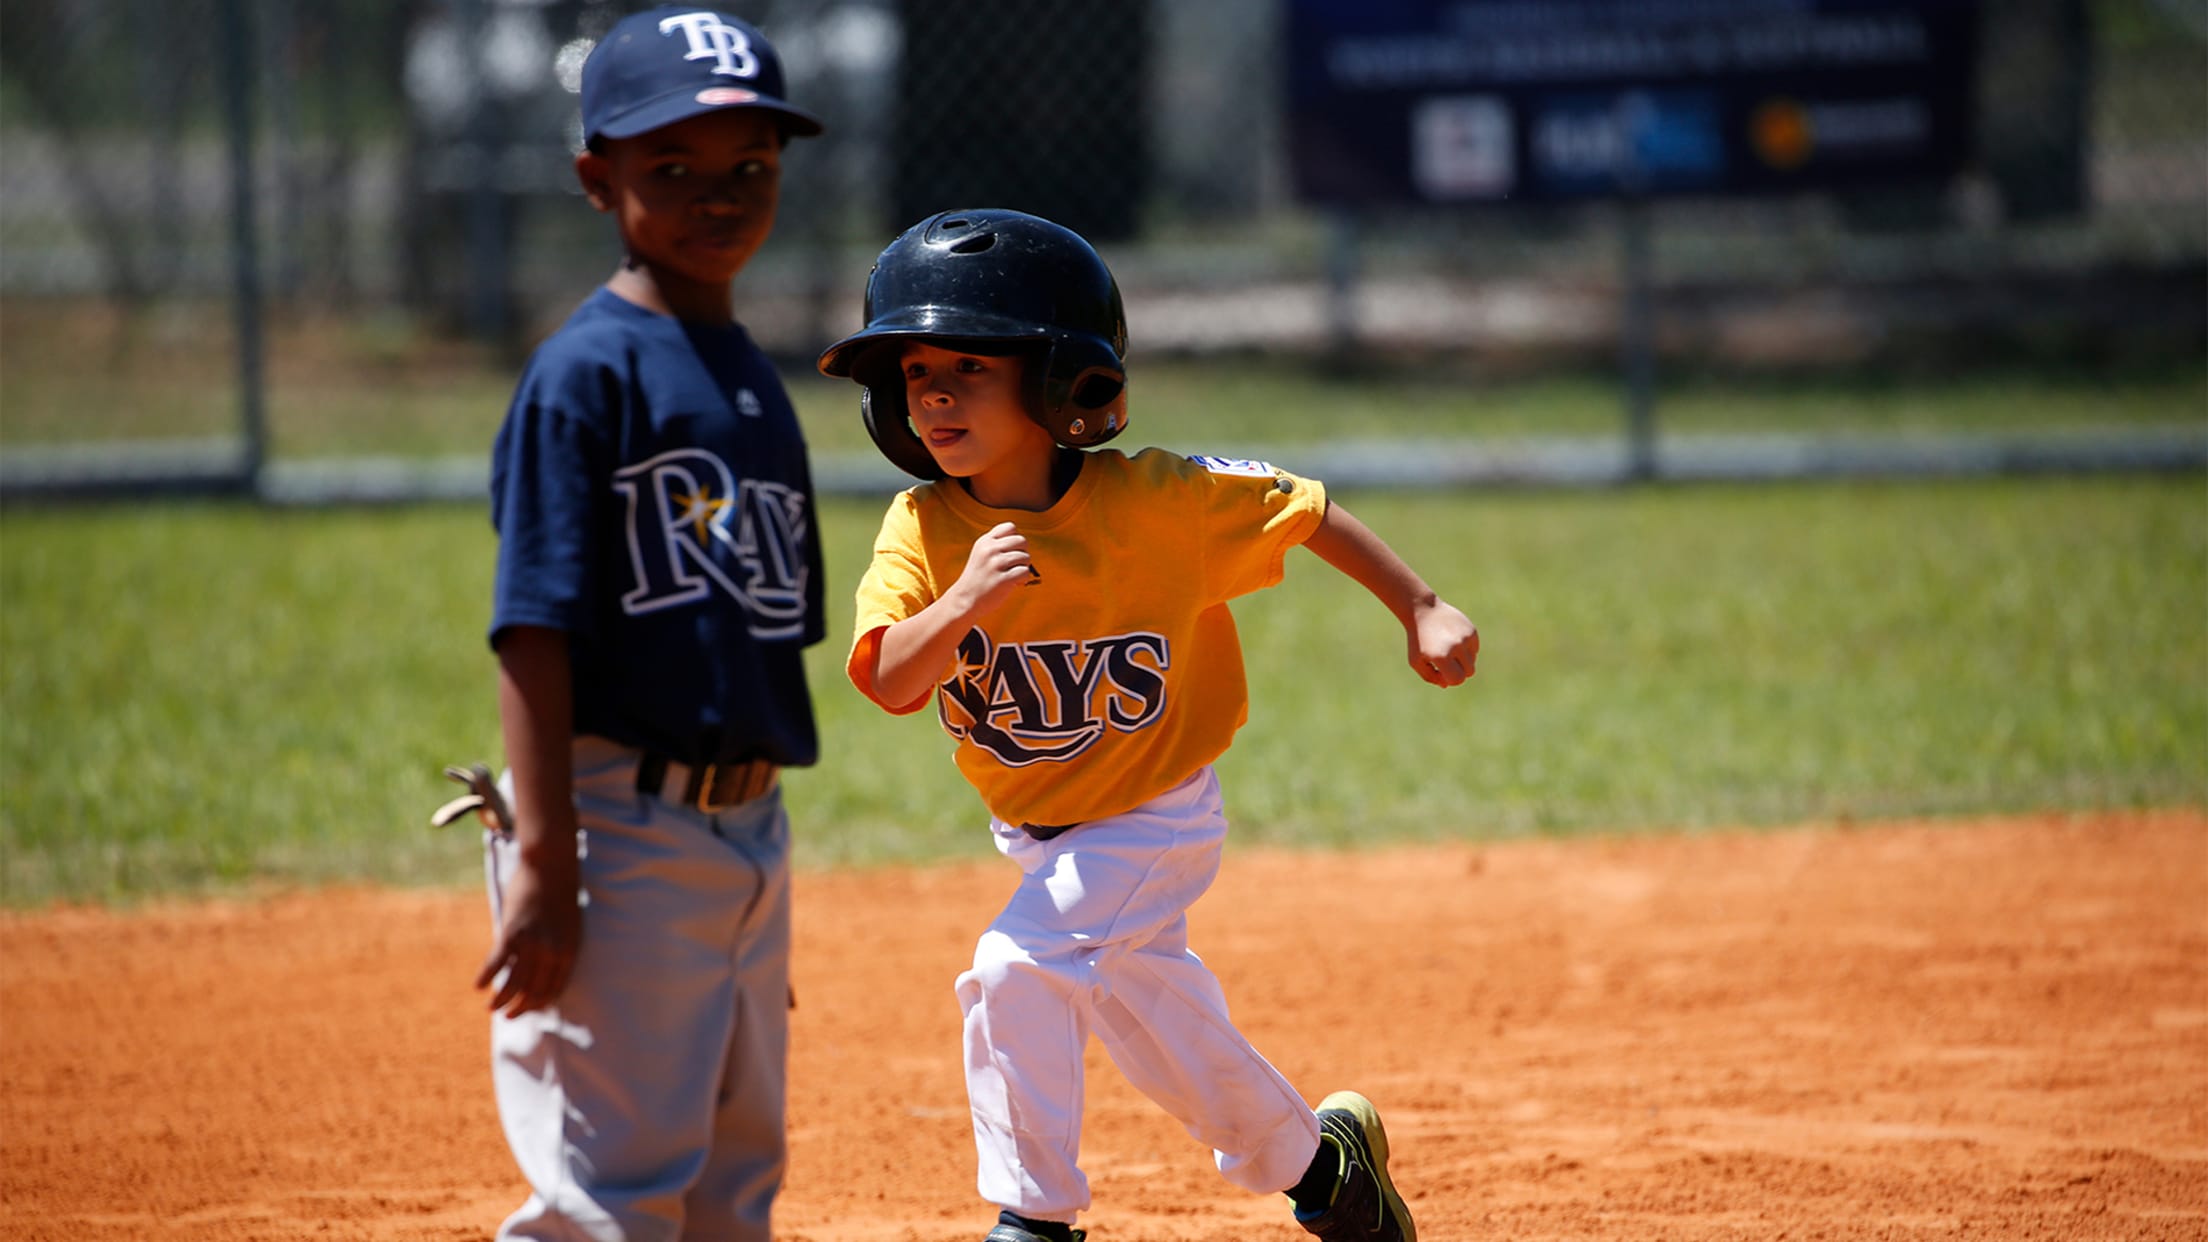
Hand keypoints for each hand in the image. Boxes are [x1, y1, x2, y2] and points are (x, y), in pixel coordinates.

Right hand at [476, 842, 581, 1016]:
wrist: (551, 866)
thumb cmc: (561, 895)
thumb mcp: (569, 926)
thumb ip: (559, 948)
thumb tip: (546, 969)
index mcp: (569, 951)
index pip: (554, 989)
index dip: (540, 1004)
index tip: (530, 1010)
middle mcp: (552, 951)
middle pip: (534, 991)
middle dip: (521, 1008)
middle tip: (508, 1015)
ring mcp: (532, 943)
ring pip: (514, 983)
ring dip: (501, 1000)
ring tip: (492, 1008)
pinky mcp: (512, 933)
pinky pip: (497, 962)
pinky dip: (486, 976)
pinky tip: (478, 986)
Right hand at [944, 521, 1036, 620]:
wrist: (965, 600)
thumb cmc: (978, 578)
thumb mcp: (982, 554)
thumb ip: (998, 545)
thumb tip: (1023, 543)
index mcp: (985, 541)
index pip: (1010, 527)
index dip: (1015, 539)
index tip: (1009, 551)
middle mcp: (990, 549)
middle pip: (1022, 541)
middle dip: (1023, 553)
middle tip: (1014, 565)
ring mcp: (996, 564)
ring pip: (1026, 557)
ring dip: (1023, 567)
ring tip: (1011, 575)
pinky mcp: (1003, 579)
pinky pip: (1025, 572)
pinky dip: (1023, 579)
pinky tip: (1014, 583)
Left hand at [1410, 599, 1478, 687]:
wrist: (1423, 611)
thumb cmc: (1417, 639)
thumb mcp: (1416, 660)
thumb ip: (1430, 676)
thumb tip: (1446, 684)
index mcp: (1441, 656)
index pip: (1457, 679)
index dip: (1451, 680)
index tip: (1443, 673)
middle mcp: (1456, 647)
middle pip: (1469, 672)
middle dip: (1460, 671)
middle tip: (1448, 663)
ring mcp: (1465, 638)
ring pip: (1473, 660)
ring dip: (1463, 660)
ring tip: (1449, 649)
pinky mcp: (1472, 630)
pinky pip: (1475, 648)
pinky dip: (1467, 649)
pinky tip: (1454, 640)